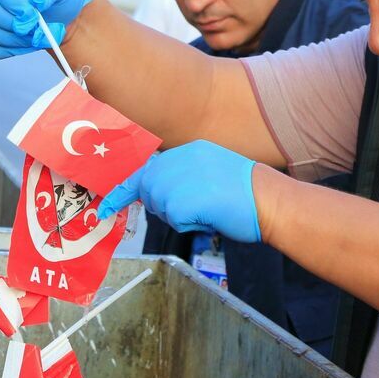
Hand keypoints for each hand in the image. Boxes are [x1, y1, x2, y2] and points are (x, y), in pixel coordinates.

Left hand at [97, 140, 259, 243]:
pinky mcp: (181, 201)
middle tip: (197, 208)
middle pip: (150, 189)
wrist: (270, 201)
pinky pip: (174, 221)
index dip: (126, 188)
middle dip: (164, 205)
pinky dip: (190, 226)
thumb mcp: (213, 170)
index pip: (148, 168)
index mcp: (189, 151)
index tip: (108, 204)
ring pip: (160, 206)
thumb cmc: (248, 194)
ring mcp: (178, 179)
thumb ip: (187, 175)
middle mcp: (180, 159)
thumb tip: (161, 193)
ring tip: (209, 209)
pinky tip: (210, 217)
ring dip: (180, 216)